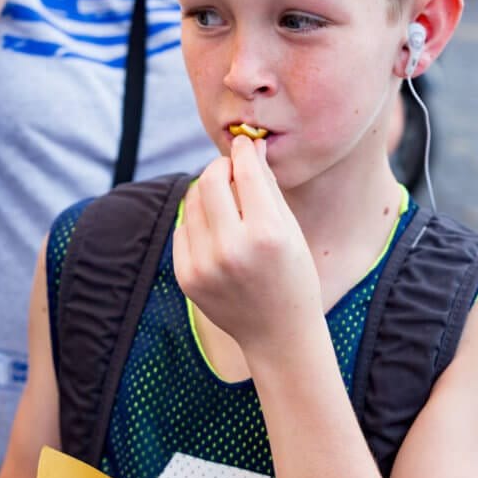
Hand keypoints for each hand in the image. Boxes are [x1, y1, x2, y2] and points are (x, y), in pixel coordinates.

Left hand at [173, 135, 322, 354]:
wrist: (278, 333)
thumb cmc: (293, 275)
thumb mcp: (291, 230)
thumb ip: (268, 187)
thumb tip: (250, 147)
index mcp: (267, 234)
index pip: (245, 172)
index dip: (244, 152)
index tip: (244, 144)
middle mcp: (232, 249)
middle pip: (210, 180)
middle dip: (220, 167)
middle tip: (231, 170)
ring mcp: (205, 265)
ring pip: (193, 201)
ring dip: (208, 192)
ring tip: (227, 203)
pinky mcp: (187, 277)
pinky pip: (184, 228)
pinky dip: (199, 222)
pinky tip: (218, 234)